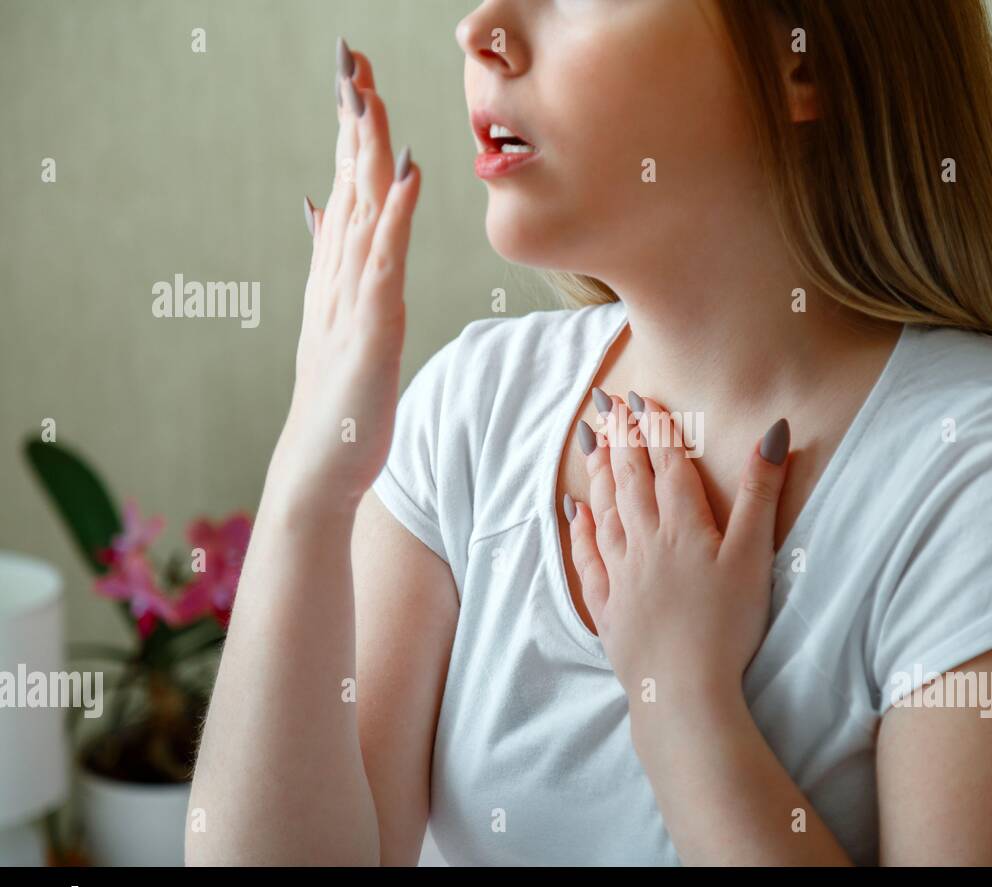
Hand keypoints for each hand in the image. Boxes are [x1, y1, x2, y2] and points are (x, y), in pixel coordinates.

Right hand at [267, 41, 421, 516]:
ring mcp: (353, 301)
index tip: (356, 74)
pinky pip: (385, 266)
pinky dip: (397, 219)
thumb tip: (324, 208)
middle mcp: (340, 276)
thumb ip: (337, 264)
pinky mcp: (371, 331)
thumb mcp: (341, 320)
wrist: (320, 463)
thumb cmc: (339, 396)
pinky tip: (409, 178)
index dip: (354, 131)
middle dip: (354, 119)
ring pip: (364, 211)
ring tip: (370, 92)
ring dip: (369, 150)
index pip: (351, 188)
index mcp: (340, 273)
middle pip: (353, 184)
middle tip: (351, 55)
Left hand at [565, 393, 790, 709]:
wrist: (684, 690)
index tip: (643, 398)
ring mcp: (621, 575)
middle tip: (608, 407)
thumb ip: (760, 492)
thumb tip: (773, 431)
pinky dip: (580, 530)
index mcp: (683, 527)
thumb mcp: (754, 555)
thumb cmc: (727, 626)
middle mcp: (645, 542)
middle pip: (630, 481)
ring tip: (592, 443)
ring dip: (599, 474)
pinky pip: (588, 558)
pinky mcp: (609, 608)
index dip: (656, 428)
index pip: (667, 465)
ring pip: (606, 511)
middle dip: (621, 439)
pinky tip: (576, 511)